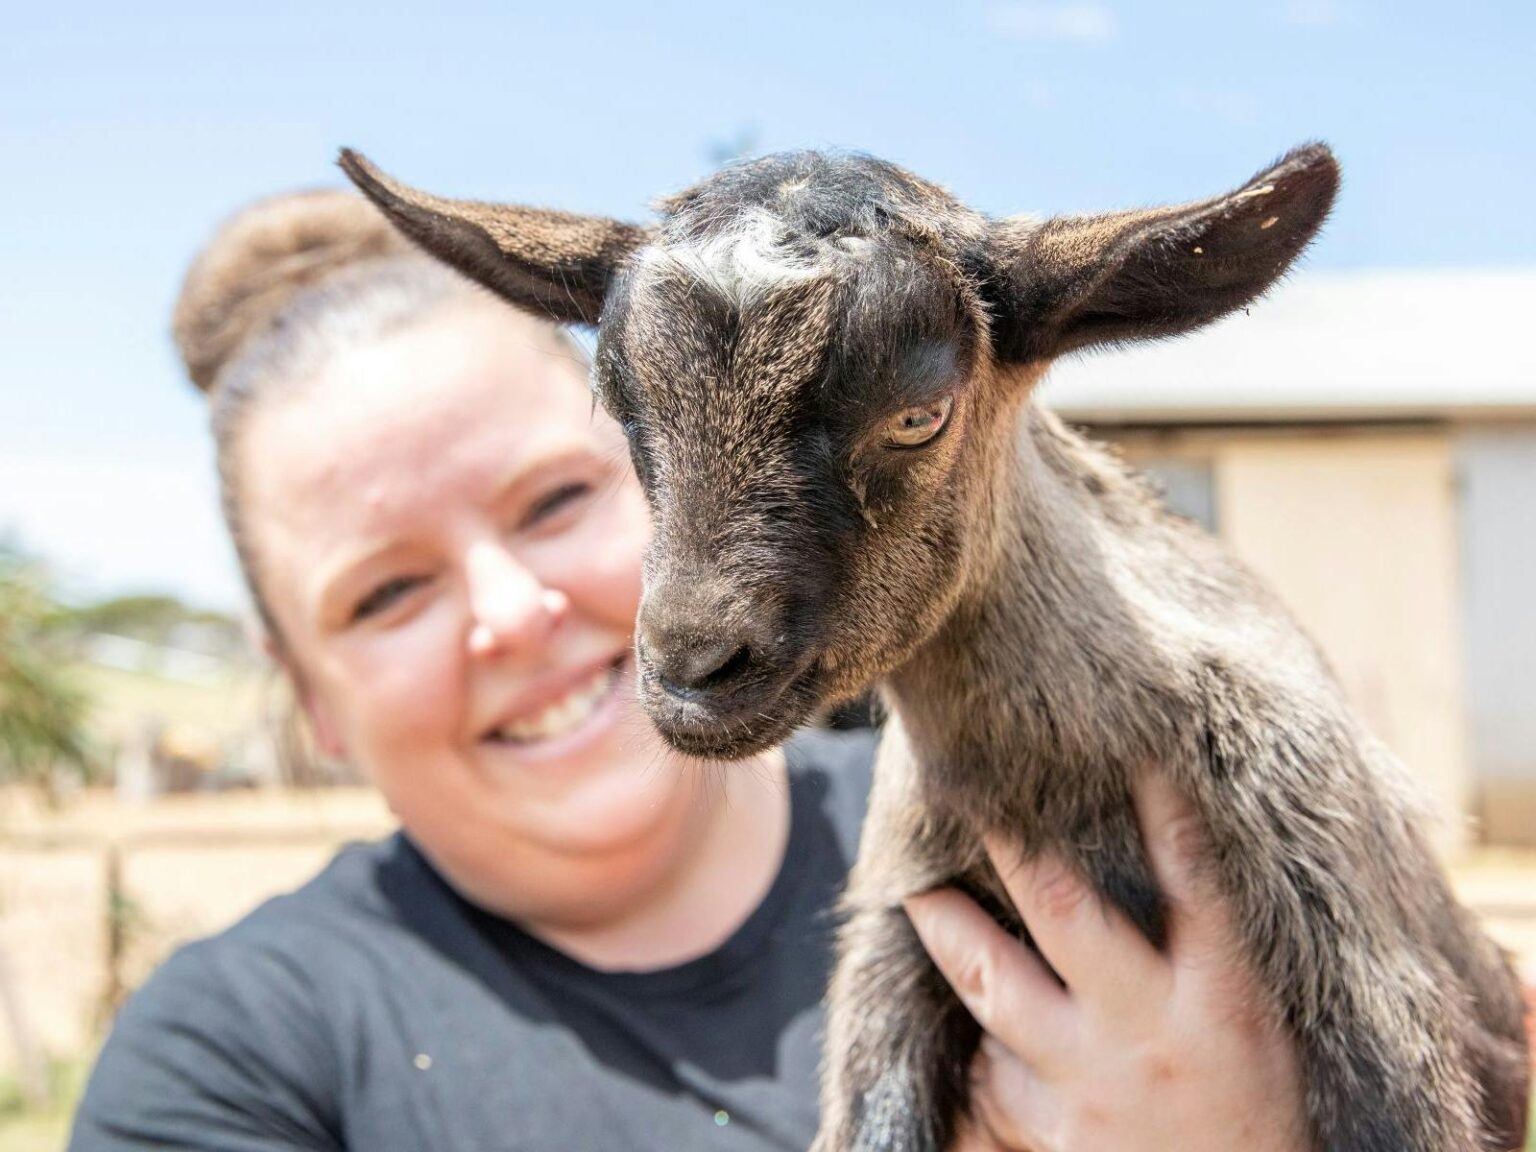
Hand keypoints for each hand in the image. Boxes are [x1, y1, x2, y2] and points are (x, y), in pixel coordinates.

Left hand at [904, 773, 1310, 1151]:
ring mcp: (1089, 1082)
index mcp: (1221, 998)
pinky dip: (976, 1034)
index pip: (1194, 881)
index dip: (1163, 810)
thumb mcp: (1255, 1018)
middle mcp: (1149, 1033)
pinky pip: (989, 1069)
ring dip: (950, 932)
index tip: (1130, 749)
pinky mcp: (1047, 1131)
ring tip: (915, 888)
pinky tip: (955, 1010)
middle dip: (1013, 847)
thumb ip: (1208, 944)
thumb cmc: (1254, 1102)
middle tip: (972, 791)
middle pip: (1066, 915)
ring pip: (995, 987)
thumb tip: (1161, 833)